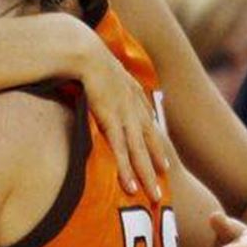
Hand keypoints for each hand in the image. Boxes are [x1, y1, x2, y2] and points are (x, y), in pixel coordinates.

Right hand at [79, 31, 168, 201]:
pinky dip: (127, 169)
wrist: (82, 49)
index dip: (153, 142)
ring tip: (154, 197)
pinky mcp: (110, 120)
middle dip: (156, 163)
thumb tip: (87, 79)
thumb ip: (98, 75)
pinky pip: (121, 151)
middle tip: (164, 185)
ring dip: (146, 175)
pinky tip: (130, 186)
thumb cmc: (82, 53)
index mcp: (130, 91)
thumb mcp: (97, 64)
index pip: (146, 122)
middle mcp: (132, 105)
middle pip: (148, 141)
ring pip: (139, 152)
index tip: (160, 158)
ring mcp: (123, 114)